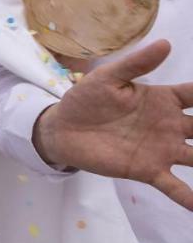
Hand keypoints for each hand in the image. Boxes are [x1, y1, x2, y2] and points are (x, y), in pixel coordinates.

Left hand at [33, 40, 192, 209]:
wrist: (63, 128)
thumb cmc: (86, 98)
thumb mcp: (109, 78)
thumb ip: (137, 64)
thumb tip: (166, 44)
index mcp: (165, 100)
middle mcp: (172, 126)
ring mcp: (164, 150)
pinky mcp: (149, 170)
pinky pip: (176, 187)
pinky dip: (191, 198)